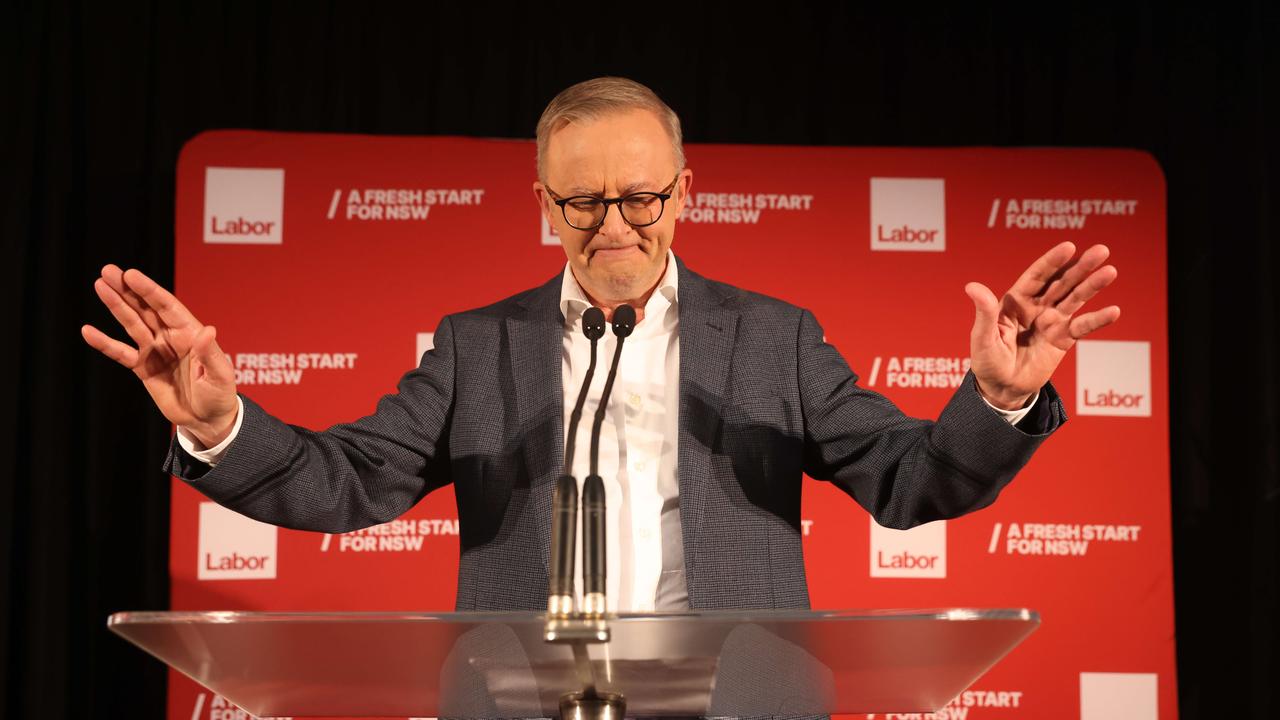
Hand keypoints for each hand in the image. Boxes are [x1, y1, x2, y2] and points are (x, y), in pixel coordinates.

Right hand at [81, 265, 238, 446]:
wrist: (207, 420)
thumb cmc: (219, 395)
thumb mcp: (220, 375)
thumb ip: (211, 354)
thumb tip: (208, 330)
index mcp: (191, 333)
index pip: (167, 307)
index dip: (149, 291)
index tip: (131, 274)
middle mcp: (171, 337)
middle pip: (146, 308)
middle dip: (128, 290)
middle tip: (108, 270)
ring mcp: (155, 350)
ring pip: (132, 324)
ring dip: (116, 306)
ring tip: (99, 285)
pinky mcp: (143, 367)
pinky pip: (121, 353)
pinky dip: (105, 343)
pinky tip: (88, 331)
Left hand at [965, 242, 1119, 409]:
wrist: (1001, 388)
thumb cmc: (987, 361)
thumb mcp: (982, 337)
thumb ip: (983, 312)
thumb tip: (971, 286)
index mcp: (1015, 301)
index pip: (1036, 276)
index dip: (1052, 261)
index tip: (1069, 247)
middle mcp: (1036, 306)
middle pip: (1061, 282)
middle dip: (1080, 267)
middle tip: (1101, 250)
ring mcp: (1052, 321)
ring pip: (1075, 299)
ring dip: (1092, 286)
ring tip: (1110, 271)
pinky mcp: (1063, 339)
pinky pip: (1082, 327)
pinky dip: (1097, 319)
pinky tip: (1113, 311)